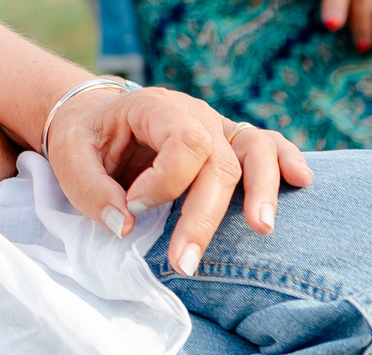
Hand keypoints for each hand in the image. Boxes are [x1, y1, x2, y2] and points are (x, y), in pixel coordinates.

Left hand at [42, 84, 312, 273]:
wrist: (95, 119)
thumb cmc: (85, 138)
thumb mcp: (69, 156)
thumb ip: (92, 190)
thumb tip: (126, 225)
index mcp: (154, 107)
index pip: (182, 142)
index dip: (164, 184)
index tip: (134, 208)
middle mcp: (194, 113)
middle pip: (218, 161)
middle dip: (204, 216)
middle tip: (185, 263)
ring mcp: (218, 127)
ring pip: (254, 150)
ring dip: (262, 190)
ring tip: (262, 227)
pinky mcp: (229, 145)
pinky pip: (267, 146)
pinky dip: (286, 160)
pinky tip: (302, 179)